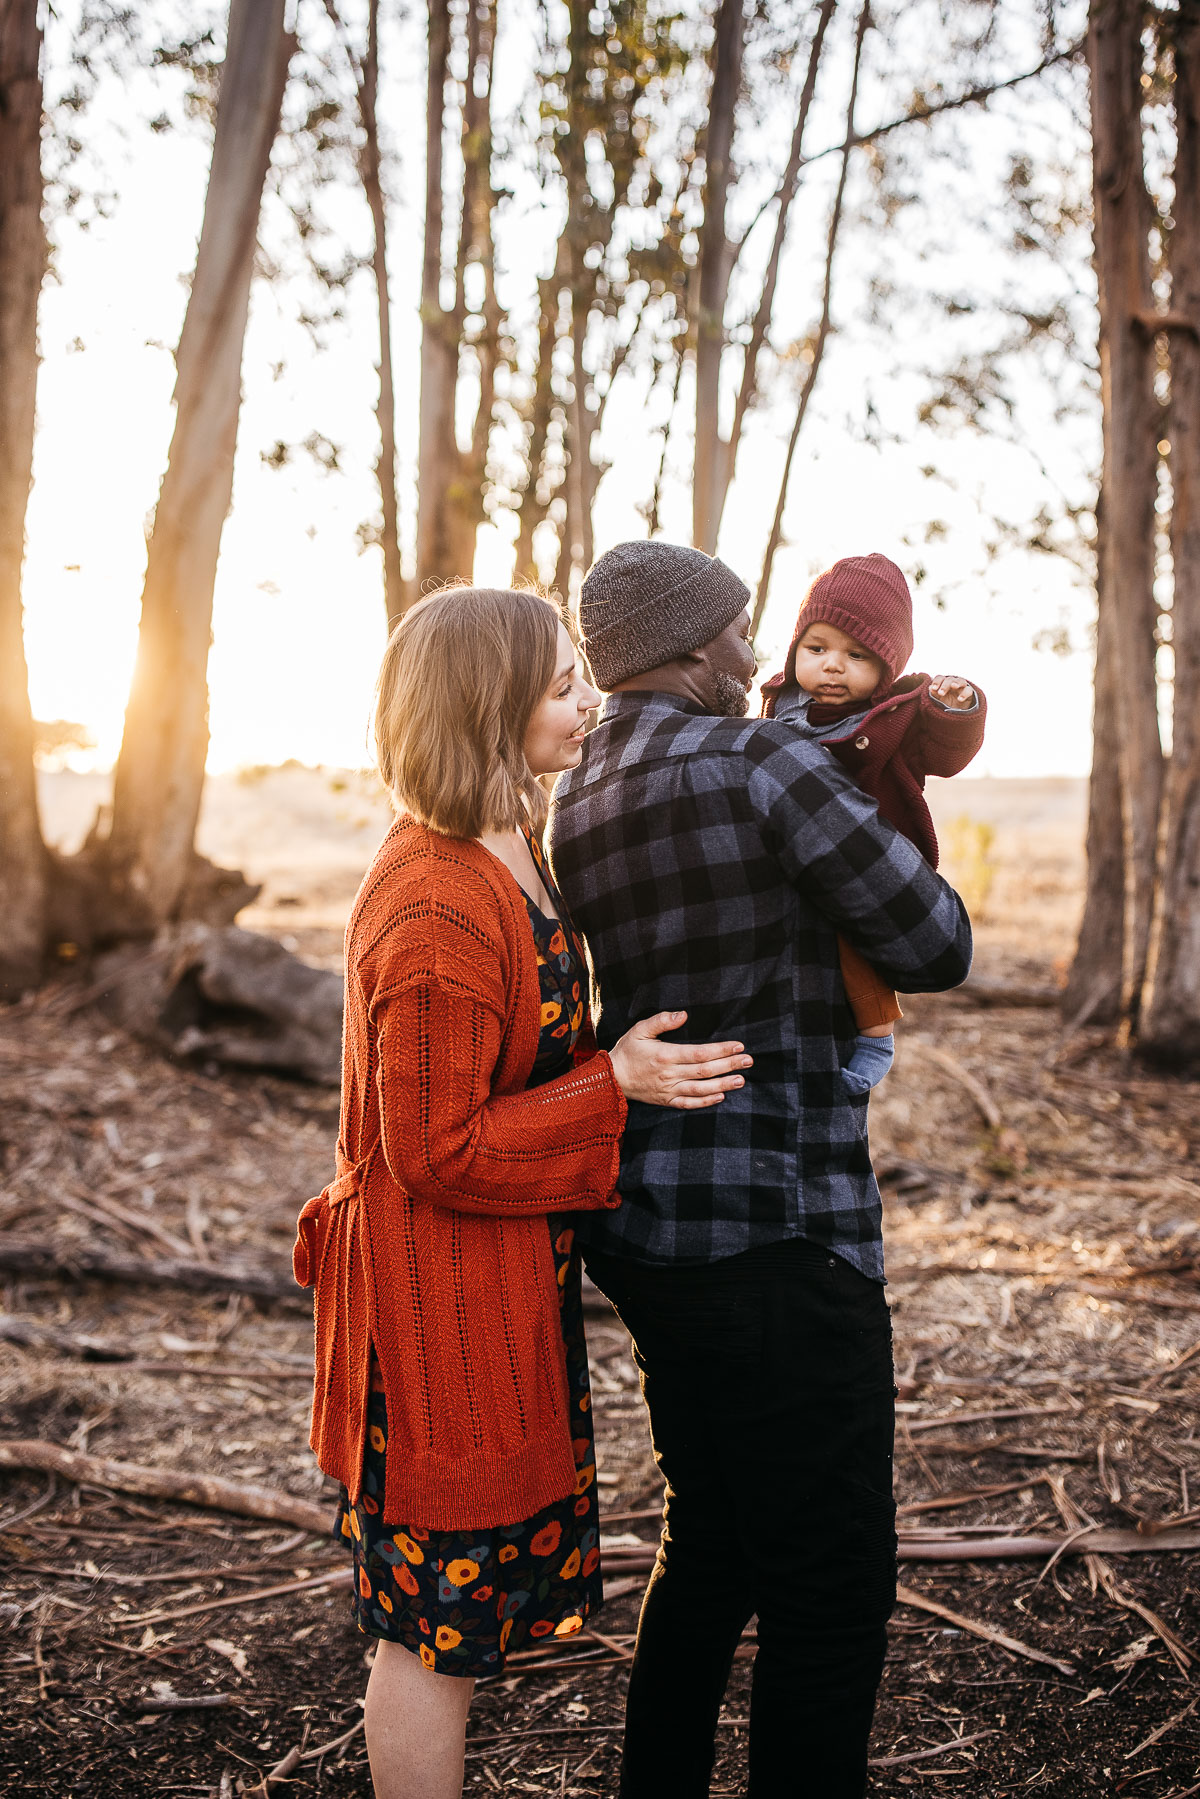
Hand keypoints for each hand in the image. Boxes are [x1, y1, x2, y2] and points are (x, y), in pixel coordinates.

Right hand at [609, 1011, 752, 1109]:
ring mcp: (668, 1090)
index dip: (721, 1050)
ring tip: (741, 1080)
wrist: (610, 1079)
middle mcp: (669, 1075)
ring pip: (701, 1089)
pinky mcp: (666, 1101)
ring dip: (723, 1085)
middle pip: (705, 1071)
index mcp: (665, 1055)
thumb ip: (662, 1021)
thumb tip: (683, 1015)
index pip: (699, 1053)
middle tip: (749, 1061)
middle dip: (729, 1065)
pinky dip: (706, 1102)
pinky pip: (689, 1104)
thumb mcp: (640, 1030)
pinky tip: (721, 1097)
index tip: (738, 1046)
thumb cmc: (627, 1051)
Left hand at [929, 674, 975, 710]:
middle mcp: (953, 683)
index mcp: (944, 683)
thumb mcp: (939, 700)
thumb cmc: (947, 704)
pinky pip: (969, 690)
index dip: (936, 682)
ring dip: (956, 683)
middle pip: (949, 679)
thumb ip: (935, 693)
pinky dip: (965, 693)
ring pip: (961, 681)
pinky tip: (960, 699)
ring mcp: (962, 687)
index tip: (933, 689)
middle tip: (941, 693)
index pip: (940, 678)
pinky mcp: (970, 693)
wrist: (958, 713)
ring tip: (953, 686)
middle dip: (944, 685)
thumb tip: (930, 688)